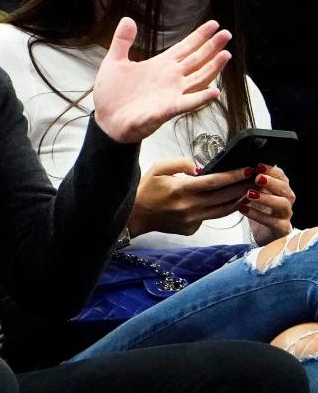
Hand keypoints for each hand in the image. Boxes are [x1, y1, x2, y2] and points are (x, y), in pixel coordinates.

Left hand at [94, 19, 231, 143]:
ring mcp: (172, 93)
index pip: (185, 47)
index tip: (214, 24)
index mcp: (160, 65)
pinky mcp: (167, 109)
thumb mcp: (114, 62)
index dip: (199, 36)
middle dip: (212, 47)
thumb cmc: (112, 94)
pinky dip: (201, 98)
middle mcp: (170, 78)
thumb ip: (122, 41)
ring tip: (225, 55)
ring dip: (212, 68)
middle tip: (226, 34)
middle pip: (197, 59)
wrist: (105, 120)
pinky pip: (188, 103)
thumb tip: (128, 19)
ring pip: (198, 79)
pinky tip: (214, 92)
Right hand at [128, 158, 253, 236]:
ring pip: (224, 210)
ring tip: (252, 189)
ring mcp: (191, 220)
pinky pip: (211, 218)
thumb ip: (180, 163)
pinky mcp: (191, 229)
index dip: (234, 175)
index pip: (215, 181)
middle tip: (259, 178)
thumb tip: (199, 167)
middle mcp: (189, 206)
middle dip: (244, 186)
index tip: (248, 169)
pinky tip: (230, 201)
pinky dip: (222, 209)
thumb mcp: (157, 168)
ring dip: (240, 199)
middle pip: (224, 196)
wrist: (135, 216)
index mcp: (181, 189)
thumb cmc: (145, 190)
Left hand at [242, 164, 294, 242]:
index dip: (272, 171)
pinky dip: (258, 215)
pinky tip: (244, 209)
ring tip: (249, 194)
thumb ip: (251, 184)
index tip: (258, 166)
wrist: (262, 238)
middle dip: (272, 182)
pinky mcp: (281, 230)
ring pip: (283, 204)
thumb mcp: (253, 196)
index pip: (282, 178)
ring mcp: (285, 217)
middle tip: (257, 178)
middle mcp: (286, 203)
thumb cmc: (258, 213)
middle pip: (286, 190)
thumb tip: (240, 169)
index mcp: (280, 192)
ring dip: (266, 197)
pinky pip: (274, 222)